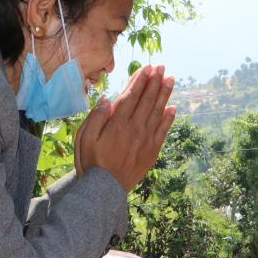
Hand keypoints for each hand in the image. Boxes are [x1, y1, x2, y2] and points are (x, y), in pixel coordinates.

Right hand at [78, 65, 175, 191]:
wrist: (104, 190)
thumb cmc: (91, 162)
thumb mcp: (84, 138)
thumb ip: (95, 117)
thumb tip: (106, 99)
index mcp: (117, 123)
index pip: (132, 96)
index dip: (140, 80)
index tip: (147, 67)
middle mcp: (134, 129)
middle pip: (147, 100)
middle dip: (155, 81)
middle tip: (161, 67)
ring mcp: (145, 140)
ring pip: (158, 112)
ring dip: (165, 94)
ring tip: (170, 79)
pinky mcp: (152, 151)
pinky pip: (163, 131)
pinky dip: (169, 118)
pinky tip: (173, 108)